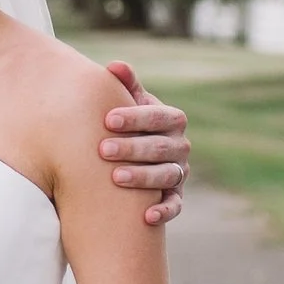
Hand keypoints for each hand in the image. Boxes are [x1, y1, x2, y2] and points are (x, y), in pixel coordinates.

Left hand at [98, 62, 189, 226]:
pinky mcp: (175, 195)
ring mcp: (180, 171)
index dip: (135, 118)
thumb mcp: (128, 103)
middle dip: (132, 148)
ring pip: (166, 175)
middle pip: (160, 147)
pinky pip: (175, 205)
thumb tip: (114, 66)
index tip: (108, 120)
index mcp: (172, 119)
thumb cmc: (127, 125)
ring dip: (143, 177)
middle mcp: (180, 145)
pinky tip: (147, 216)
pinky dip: (164, 211)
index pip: (159, 116)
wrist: (135, 156)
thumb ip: (125, 85)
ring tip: (115, 177)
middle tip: (103, 150)